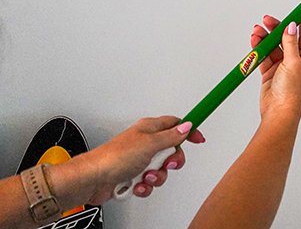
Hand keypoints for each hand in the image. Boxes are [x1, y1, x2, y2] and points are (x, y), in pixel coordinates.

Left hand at [48, 116, 204, 204]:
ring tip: (145, 176)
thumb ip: (171, 137)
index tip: (199, 138)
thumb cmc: (113, 157)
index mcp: (149, 129)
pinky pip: (149, 183)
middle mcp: (145, 143)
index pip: (176, 124)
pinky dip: (144, 186)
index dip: (189, 130)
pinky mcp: (133, 176)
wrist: (92, 180)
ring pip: (162, 169)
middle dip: (171, 161)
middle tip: (166, 163)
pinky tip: (136, 185)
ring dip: (156, 176)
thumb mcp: (149, 144)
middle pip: (172, 150)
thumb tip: (187, 127)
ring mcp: (139, 160)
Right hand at [251, 15, 300, 121]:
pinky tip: (255, 40)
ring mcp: (284, 66)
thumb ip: (290, 43)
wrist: (278, 113)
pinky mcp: (271, 72)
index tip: (299, 9)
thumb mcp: (293, 63)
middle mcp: (298, 61)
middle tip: (268, 20)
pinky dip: (260, 48)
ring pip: (274, 46)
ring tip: (257, 30)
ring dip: (266, 38)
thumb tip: (292, 26)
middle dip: (277, 28)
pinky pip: (265, 56)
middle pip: (287, 39)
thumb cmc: (292, 92)